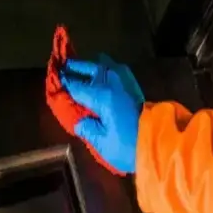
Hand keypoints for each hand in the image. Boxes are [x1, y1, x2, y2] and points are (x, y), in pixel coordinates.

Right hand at [62, 55, 144, 173]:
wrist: (159, 145)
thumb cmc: (127, 146)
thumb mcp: (101, 141)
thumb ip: (87, 128)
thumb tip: (80, 121)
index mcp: (102, 96)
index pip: (77, 86)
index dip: (64, 83)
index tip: (54, 79)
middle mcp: (113, 84)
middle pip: (92, 68)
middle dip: (77, 67)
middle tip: (64, 67)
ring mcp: (126, 84)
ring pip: (106, 66)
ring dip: (93, 66)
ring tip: (82, 71)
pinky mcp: (135, 89)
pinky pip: (116, 72)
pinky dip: (106, 71)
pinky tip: (101, 77)